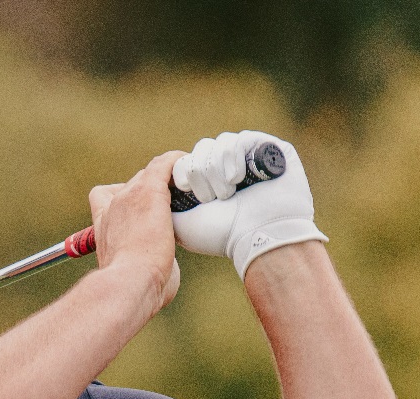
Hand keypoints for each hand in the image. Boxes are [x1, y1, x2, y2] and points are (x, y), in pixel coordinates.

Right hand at [89, 151, 181, 313]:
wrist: (129, 283)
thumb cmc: (135, 290)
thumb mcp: (135, 275)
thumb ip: (149, 264)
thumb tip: (165, 271)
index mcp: (102, 228)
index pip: (103, 196)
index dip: (121, 195)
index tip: (140, 205)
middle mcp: (111, 208)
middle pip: (132, 183)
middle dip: (153, 188)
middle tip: (176, 199)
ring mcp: (128, 197)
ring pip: (150, 173)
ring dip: (167, 176)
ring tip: (189, 183)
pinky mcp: (148, 192)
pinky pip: (164, 164)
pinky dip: (176, 162)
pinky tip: (189, 166)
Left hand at [172, 131, 328, 277]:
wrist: (257, 239)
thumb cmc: (220, 234)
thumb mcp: (179, 221)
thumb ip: (161, 202)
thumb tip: (149, 182)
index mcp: (210, 179)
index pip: (188, 157)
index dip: (183, 170)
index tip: (186, 190)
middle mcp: (230, 166)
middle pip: (202, 148)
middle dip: (199, 172)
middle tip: (209, 198)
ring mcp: (251, 157)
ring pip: (220, 143)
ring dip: (216, 169)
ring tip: (226, 193)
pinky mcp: (271, 149)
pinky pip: (242, 138)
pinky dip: (233, 157)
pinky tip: (237, 178)